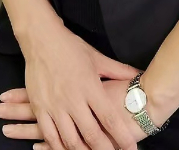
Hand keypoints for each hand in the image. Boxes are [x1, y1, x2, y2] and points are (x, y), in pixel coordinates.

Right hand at [0, 22, 145, 149]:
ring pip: (70, 140)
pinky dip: (59, 148)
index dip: (122, 137)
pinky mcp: (40, 108)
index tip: (131, 149)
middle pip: (92, 135)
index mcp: (90, 87)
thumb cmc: (71, 47)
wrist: (41, 39)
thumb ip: (118, 70)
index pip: (110, 118)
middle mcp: (73, 100)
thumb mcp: (97, 57)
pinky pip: (50, 136)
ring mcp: (55, 106)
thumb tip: (138, 75)